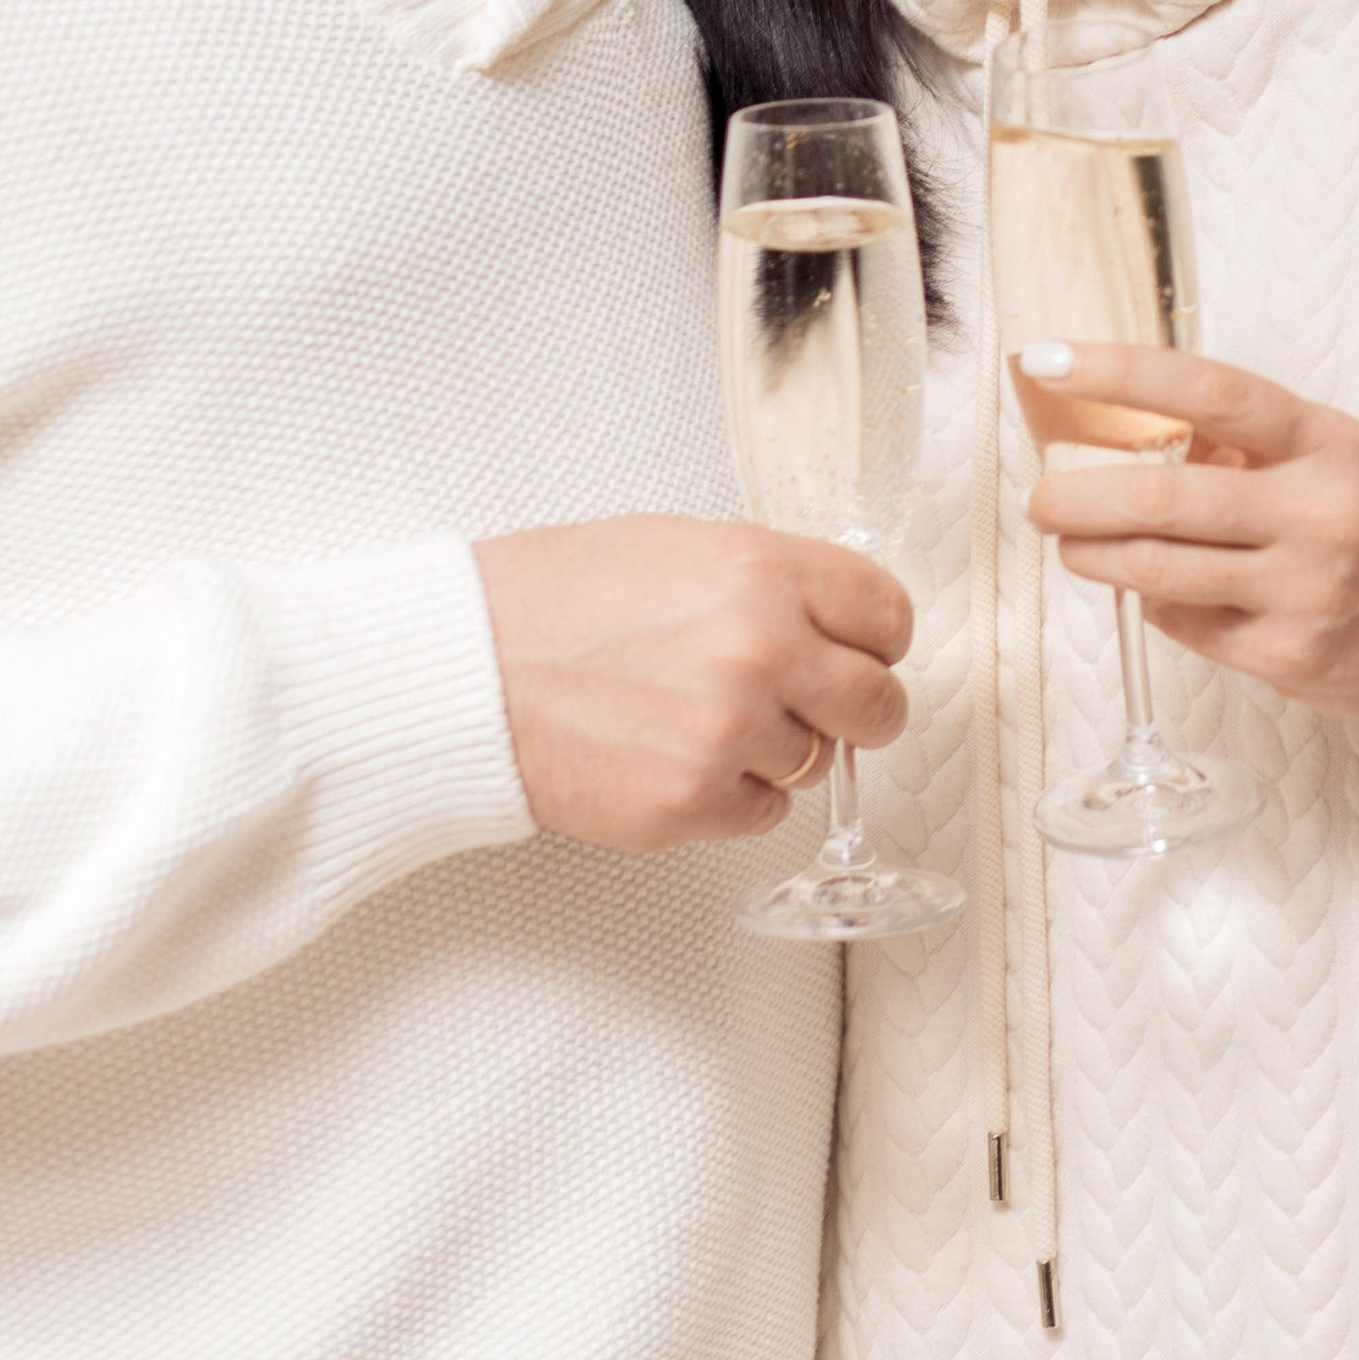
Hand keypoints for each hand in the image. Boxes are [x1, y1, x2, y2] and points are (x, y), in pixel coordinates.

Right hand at [473, 516, 913, 852]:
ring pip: (816, 764)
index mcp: (763, 570)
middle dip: (855, 710)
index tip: (859, 650)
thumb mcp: (680, 546)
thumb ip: (771, 583)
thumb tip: (836, 627)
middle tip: (809, 704)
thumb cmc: (559, 597)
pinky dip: (731, 794)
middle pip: (881, 706)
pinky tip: (673, 755)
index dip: (876, 638)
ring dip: (774, 750)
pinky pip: (765, 813)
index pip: (889, 614)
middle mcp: (761, 649)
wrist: (468, 667)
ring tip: (695, 716)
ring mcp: (730, 732)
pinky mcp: (693, 803)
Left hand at [1023, 343, 1358, 742]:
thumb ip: (1241, 446)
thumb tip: (1121, 436)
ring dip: (1093, 556)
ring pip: (1158, 570)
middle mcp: (1319, 512)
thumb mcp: (1330, 459)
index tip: (1049, 360)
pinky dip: (1154, 604)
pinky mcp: (1288, 659)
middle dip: (1078, 497)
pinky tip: (1154, 591)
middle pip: (1164, 496)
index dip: (1120, 372)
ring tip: (1068, 544)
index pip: (1209, 391)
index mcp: (1326, 441)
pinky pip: (1186, 623)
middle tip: (1036, 496)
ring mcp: (1304, 591)